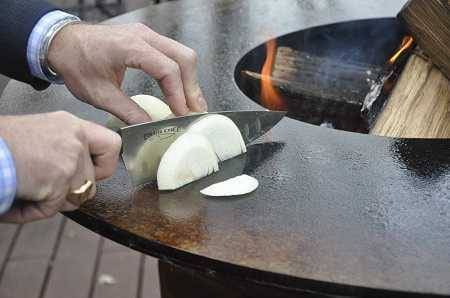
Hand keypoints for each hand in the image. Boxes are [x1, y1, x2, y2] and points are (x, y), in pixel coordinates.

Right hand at [0, 112, 120, 222]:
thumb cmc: (3, 143)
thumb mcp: (41, 132)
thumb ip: (66, 147)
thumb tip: (83, 172)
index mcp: (73, 126)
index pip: (112, 145)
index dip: (105, 165)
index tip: (95, 174)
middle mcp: (76, 140)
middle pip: (92, 181)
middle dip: (71, 192)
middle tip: (48, 187)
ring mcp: (69, 161)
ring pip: (75, 198)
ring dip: (52, 201)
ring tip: (27, 189)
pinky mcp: (57, 182)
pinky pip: (52, 209)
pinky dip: (32, 211)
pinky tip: (16, 198)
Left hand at [48, 23, 206, 124]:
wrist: (62, 42)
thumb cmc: (76, 63)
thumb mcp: (99, 94)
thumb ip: (127, 111)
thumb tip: (149, 126)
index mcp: (130, 47)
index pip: (167, 68)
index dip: (178, 94)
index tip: (182, 114)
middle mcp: (143, 36)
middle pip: (184, 58)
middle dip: (192, 87)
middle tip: (196, 112)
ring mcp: (147, 35)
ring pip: (182, 54)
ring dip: (190, 80)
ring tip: (191, 105)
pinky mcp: (147, 40)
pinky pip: (173, 54)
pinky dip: (181, 74)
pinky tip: (180, 91)